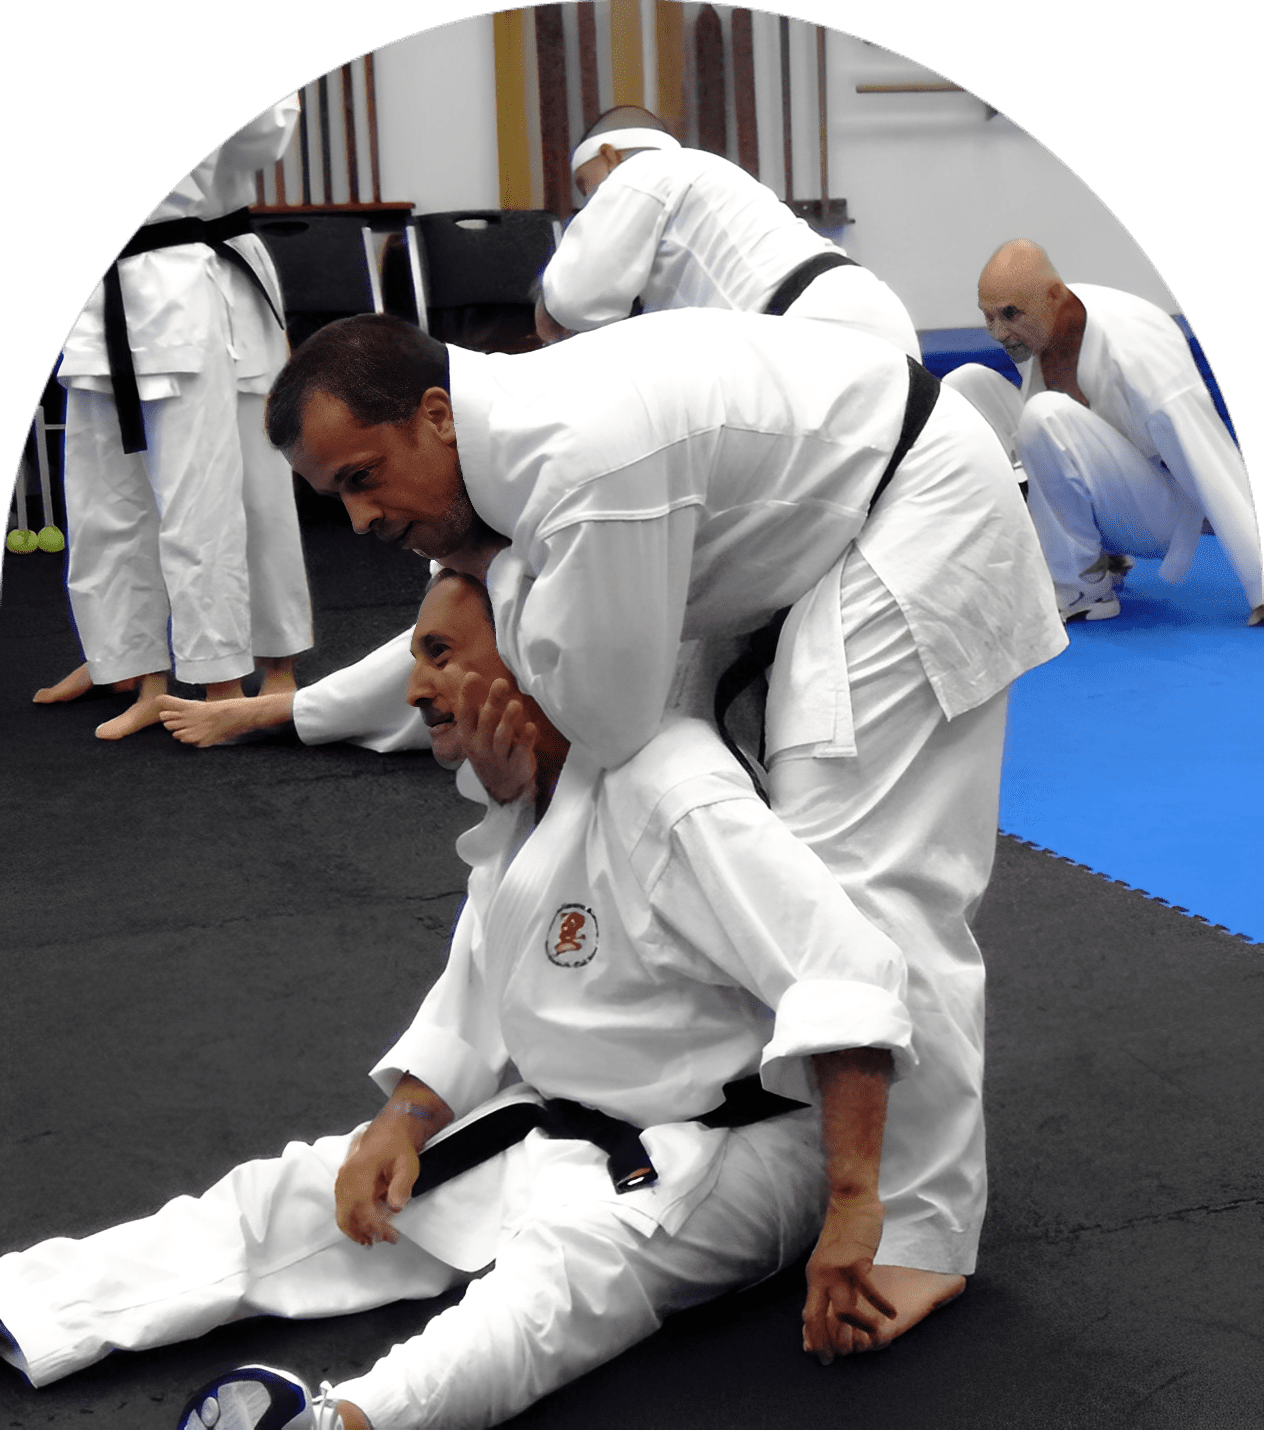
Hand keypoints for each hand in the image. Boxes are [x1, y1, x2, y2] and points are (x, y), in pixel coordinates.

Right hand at [334, 1110, 421, 1247]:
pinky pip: (343, 1208)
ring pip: (342, 1214)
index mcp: (360, 1169)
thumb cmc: (397, 1147)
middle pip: (346, 1213)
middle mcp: (346, 1176)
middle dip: (363, 1231)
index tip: (388, 1235)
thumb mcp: (408, 1164)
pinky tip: (365, 1229)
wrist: (389, 1132)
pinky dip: (352, 1222)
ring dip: (356, 1230)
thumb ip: (402, 1186)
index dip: (374, 1225)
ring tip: (373, 1239)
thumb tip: (395, 1208)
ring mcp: (342, 1181)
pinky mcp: (343, 1185)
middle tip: (382, 1239)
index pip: (362, 1205)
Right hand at [455, 671, 538, 804]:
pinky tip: (532, 727)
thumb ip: (478, 709)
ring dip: (508, 720)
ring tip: (515, 705)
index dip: (467, 695)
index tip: (472, 676)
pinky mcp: (517, 765)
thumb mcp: (478, 733)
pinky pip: (521, 751)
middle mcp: (480, 746)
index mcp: (468, 735)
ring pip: (502, 737)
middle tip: (501, 682)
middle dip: (493, 701)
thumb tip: (474, 676)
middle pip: (486, 721)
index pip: (465, 713)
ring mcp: (498, 757)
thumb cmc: (490, 750)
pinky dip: (526, 739)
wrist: (503, 786)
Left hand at [801, 1189, 896, 1361]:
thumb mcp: (827, 1260)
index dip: (814, 1338)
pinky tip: (892, 1313)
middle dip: (827, 1342)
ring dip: (861, 1327)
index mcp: (814, 1276)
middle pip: (818, 1317)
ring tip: (875, 1334)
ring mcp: (837, 1268)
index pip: (809, 1314)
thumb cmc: (844, 1231)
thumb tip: (821, 1309)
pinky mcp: (856, 1261)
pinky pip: (869, 1291)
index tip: (822, 1355)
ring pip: (844, 1310)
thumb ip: (825, 1283)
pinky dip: (881, 1306)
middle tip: (840, 1357)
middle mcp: (821, 1275)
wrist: (851, 1201)